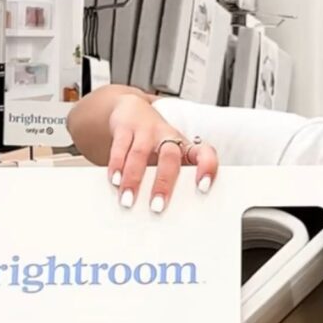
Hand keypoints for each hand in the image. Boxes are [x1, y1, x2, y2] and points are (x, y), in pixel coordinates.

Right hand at [107, 94, 217, 212]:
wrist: (133, 108)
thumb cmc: (156, 141)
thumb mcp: (171, 157)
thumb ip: (173, 180)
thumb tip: (169, 214)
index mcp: (185, 146)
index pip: (204, 153)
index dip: (207, 168)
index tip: (203, 187)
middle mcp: (168, 136)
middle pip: (169, 156)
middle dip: (163, 183)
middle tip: (157, 206)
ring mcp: (146, 130)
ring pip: (140, 153)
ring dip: (133, 178)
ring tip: (128, 199)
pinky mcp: (125, 127)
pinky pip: (120, 146)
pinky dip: (116, 165)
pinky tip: (115, 181)